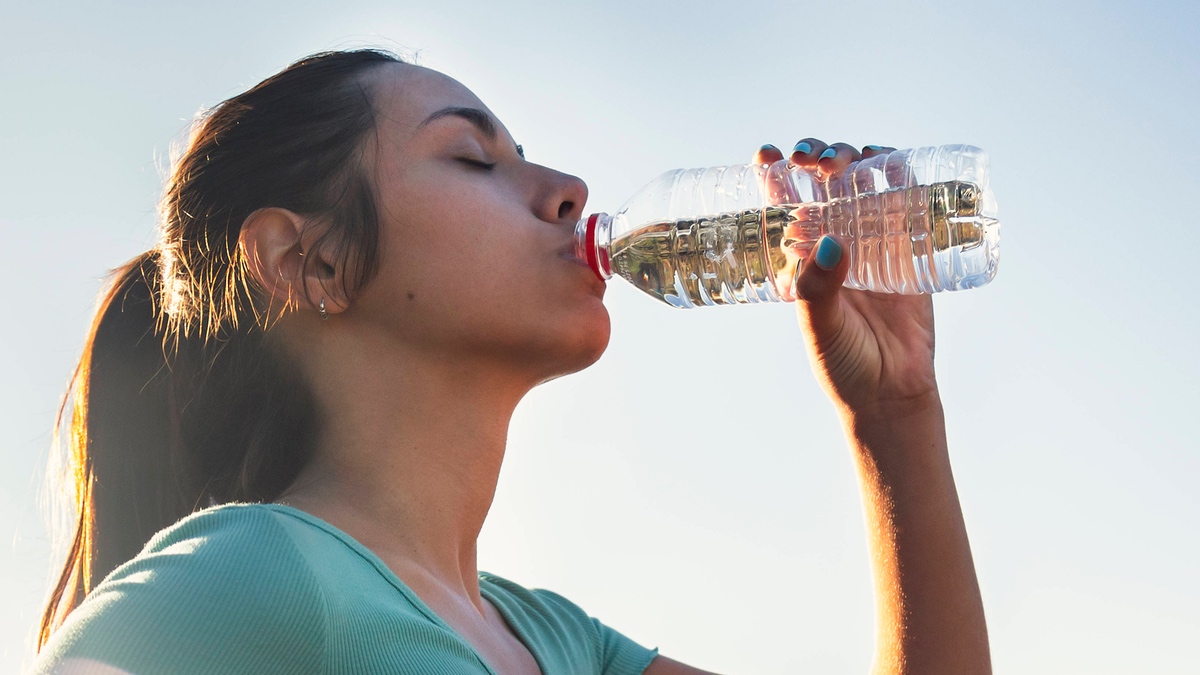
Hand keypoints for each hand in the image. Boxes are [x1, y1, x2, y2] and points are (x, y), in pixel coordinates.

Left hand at [755, 139, 938, 416]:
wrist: (892, 392)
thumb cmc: (844, 363)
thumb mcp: (820, 326)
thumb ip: (818, 288)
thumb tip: (827, 241)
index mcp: (802, 257)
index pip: (782, 204)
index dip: (773, 173)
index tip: (766, 153)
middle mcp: (835, 242)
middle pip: (824, 183)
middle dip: (817, 158)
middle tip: (813, 161)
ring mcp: (873, 241)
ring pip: (863, 184)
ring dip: (855, 159)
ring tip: (848, 160)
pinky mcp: (911, 248)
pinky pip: (908, 202)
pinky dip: (902, 175)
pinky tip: (894, 162)